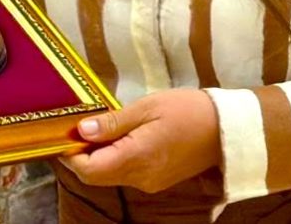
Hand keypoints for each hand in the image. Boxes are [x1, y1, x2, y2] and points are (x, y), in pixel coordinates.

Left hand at [58, 89, 221, 193]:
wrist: (226, 130)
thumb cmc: (187, 111)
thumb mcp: (146, 107)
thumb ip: (112, 122)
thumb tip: (82, 130)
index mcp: (136, 159)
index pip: (88, 170)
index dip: (70, 153)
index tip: (65, 132)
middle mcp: (140, 178)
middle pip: (96, 175)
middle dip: (81, 154)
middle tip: (79, 125)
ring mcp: (150, 182)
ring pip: (110, 175)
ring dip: (98, 155)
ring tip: (100, 126)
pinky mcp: (157, 180)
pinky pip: (126, 173)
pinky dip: (114, 158)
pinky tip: (119, 136)